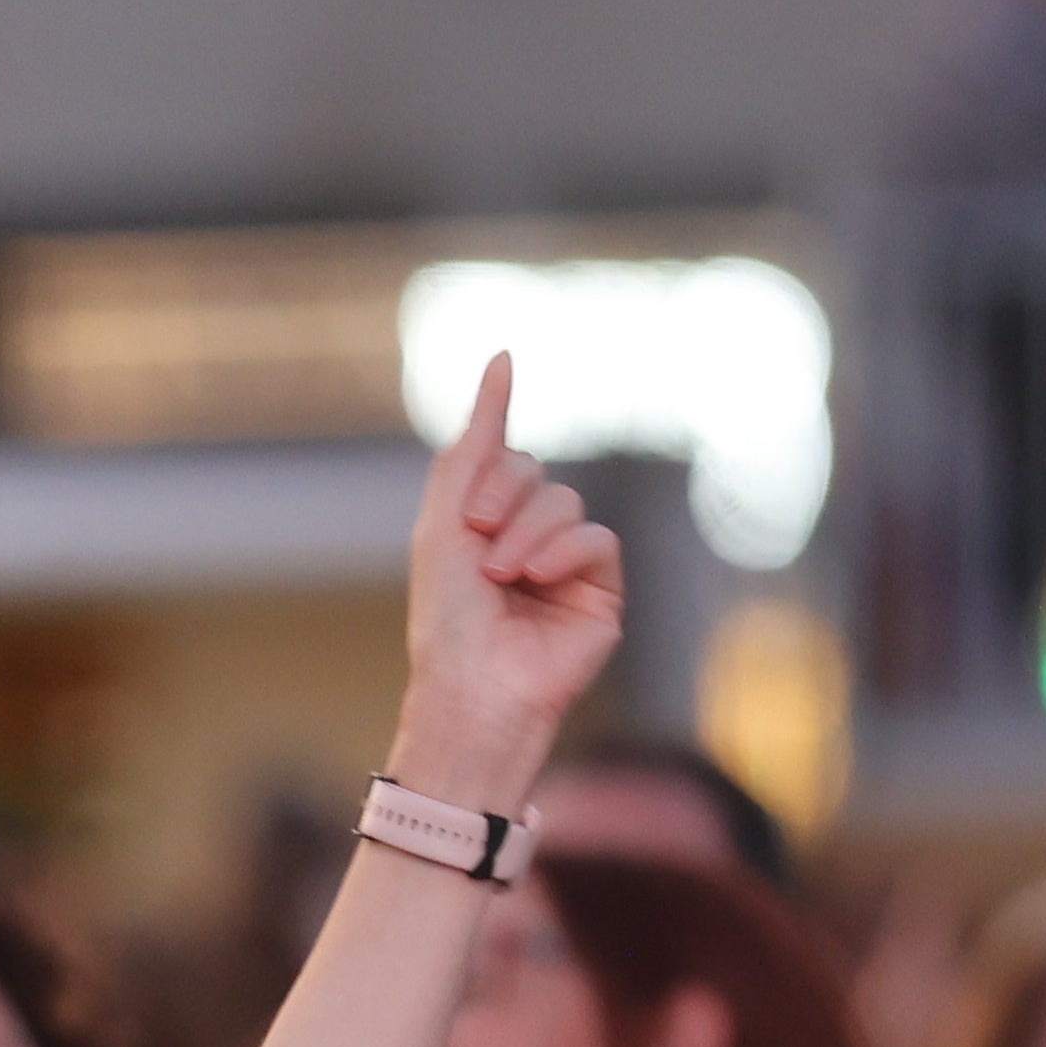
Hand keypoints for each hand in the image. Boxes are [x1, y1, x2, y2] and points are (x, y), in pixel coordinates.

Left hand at [388, 355, 625, 813]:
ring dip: (526, 534)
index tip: (488, 426)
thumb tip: (501, 360)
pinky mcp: (601, 589)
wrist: (472, 686)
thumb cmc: (446, 617)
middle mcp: (525, 538)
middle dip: (500, 499)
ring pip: (565, 502)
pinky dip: (565, 553)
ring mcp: (566, 563)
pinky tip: (538, 581)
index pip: (500, 457)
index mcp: (483, 525)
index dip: (490, 452)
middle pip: (533, 472)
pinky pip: (597, 537)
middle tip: (477, 543)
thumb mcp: (443, 521)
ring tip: (503, 577)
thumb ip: (472, 443)